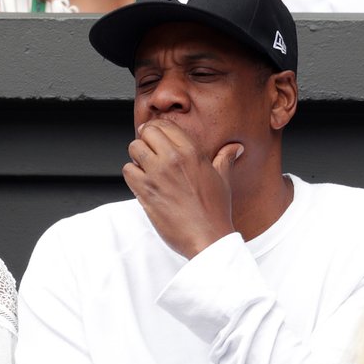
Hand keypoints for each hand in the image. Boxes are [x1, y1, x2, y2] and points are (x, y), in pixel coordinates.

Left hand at [122, 120, 242, 258]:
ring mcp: (158, 174)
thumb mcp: (223, 180)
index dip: (157, 130)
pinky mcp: (146, 191)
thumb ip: (224, 159)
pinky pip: (128, 170)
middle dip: (145, 140)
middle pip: (147, 132)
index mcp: (192, 152)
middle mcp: (173, 159)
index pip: (165, 125)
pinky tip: (141, 183)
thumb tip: (235, 148)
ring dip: (136, 157)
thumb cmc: (215, 212)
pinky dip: (131, 175)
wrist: (207, 238)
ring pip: (134, 148)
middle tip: (148, 152)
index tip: (156, 138)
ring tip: (145, 168)